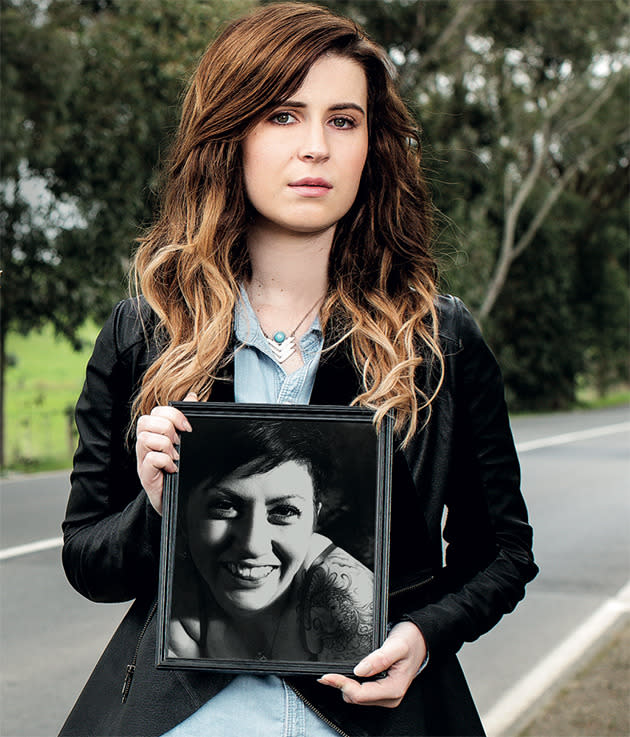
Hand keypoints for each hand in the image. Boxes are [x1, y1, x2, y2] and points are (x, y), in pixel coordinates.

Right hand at [136, 391, 197, 514]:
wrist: (177, 498)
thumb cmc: (180, 468)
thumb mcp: (184, 442)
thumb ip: (185, 419)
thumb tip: (192, 396)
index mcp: (155, 432)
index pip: (156, 412)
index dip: (173, 415)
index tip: (188, 428)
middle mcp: (145, 444)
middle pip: (146, 421)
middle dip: (168, 429)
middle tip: (179, 443)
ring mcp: (142, 459)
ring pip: (146, 438)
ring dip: (166, 446)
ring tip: (176, 457)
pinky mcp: (145, 475)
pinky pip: (151, 459)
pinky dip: (166, 462)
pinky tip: (173, 468)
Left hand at [317, 622, 426, 707]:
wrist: (419, 639)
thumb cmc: (411, 640)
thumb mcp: (396, 645)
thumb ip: (379, 658)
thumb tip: (360, 670)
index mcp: (394, 688)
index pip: (361, 694)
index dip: (342, 685)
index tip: (327, 675)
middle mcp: (390, 696)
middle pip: (356, 698)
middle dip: (340, 686)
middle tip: (326, 673)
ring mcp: (385, 694)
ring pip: (357, 697)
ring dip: (345, 685)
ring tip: (335, 673)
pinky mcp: (381, 690)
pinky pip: (361, 692)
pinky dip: (351, 684)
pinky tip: (346, 674)